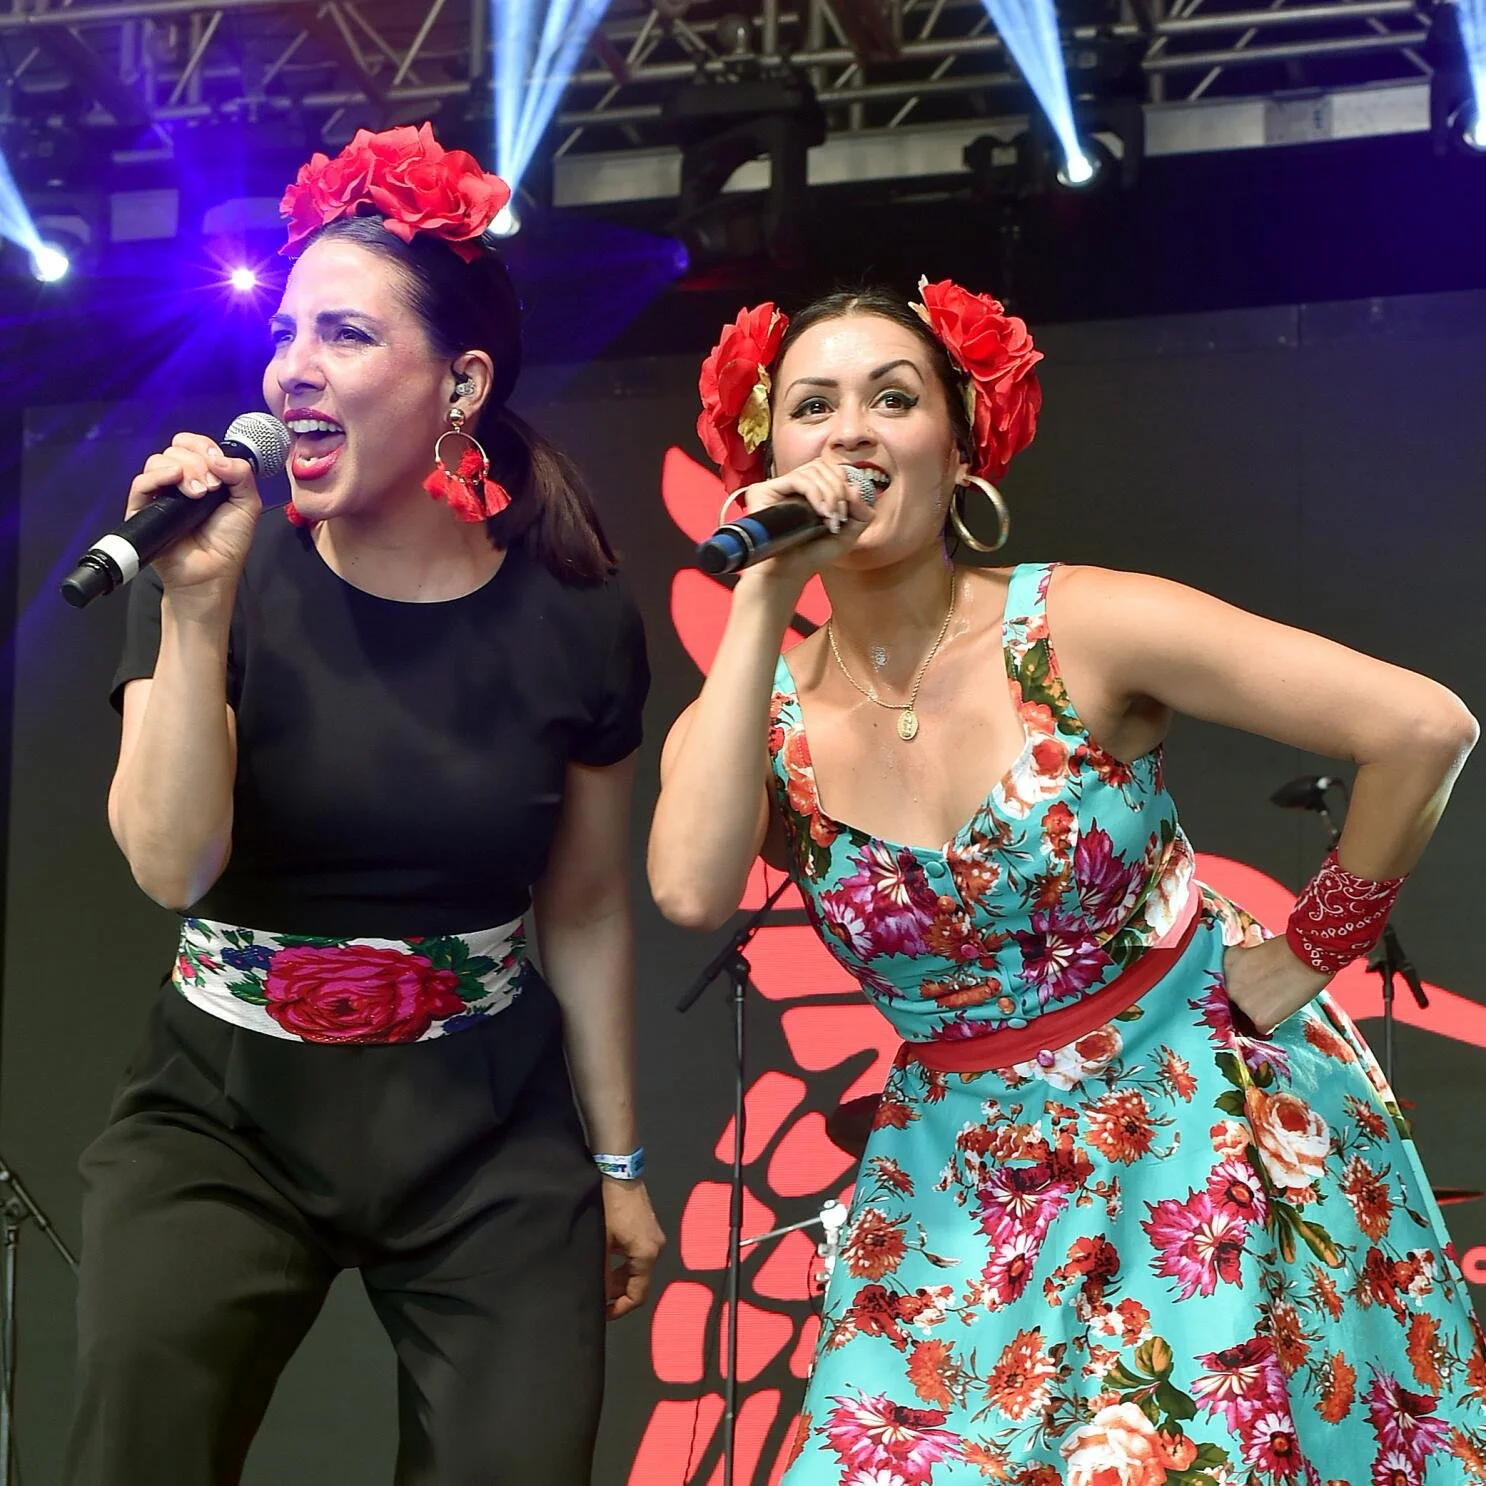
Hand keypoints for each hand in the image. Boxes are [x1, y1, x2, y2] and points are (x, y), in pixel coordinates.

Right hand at [125, 432, 262, 599]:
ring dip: (184, 470)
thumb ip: (241, 474)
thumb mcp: (247, 504)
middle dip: (198, 462)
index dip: (204, 447)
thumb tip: (217, 458)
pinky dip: (159, 476)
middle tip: (212, 487)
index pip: (193, 445)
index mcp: (201, 476)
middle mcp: (178, 481)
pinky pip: (141, 483)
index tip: (218, 464)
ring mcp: (159, 494)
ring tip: (199, 494)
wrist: (211, 573)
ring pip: (159, 460)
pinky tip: (176, 481)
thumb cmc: (228, 543)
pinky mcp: (142, 510)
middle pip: (176, 449)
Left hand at [602, 1178, 665, 1319]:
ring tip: (599, 1280)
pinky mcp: (648, 1228)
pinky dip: (624, 1263)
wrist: (618, 1172)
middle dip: (618, 1293)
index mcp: (647, 1255)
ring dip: (620, 1278)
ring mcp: (654, 1237)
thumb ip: (603, 1272)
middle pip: (639, 1282)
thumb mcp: (602, 1242)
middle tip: (597, 1296)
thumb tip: (600, 1294)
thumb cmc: (610, 1207)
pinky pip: (638, 1255)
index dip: (621, 1308)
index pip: (639, 1295)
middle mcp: (656, 1248)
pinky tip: (607, 1260)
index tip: (602, 1313)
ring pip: (638, 1268)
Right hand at [732, 457, 876, 593]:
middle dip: (839, 489)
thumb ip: (861, 513)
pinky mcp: (764, 489)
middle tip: (839, 516)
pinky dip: (815, 492)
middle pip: (824, 465)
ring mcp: (779, 486)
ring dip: (829, 493)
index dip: (845, 483)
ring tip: (829, 518)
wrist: (788, 573)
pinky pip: (797, 478)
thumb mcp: (847, 535)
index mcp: (811, 490)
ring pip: (813, 470)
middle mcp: (794, 485)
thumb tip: (856, 487)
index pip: (832, 469)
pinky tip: (820, 511)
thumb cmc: (812, 555)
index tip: (848, 511)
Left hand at [1222, 936, 1331, 1034]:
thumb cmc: (1289, 948)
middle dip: (1255, 997)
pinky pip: (1263, 1027)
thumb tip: (1253, 966)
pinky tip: (1285, 1006)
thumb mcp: (1258, 947)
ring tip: (1283, 995)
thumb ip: (1248, 961)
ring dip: (1265, 1009)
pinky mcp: (1259, 1018)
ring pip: (1250, 1014)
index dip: (1249, 982)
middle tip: (1275, 988)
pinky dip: (1274, 1022)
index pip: (1232, 981)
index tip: (1260, 981)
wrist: (1307, 955)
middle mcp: (1230, 985)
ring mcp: (1243, 1003)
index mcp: (1228, 963)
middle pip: (1239, 999)